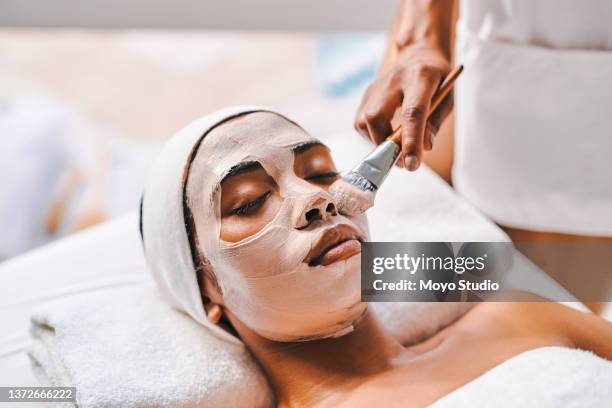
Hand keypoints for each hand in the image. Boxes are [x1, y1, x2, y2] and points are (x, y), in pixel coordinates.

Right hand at [354, 43, 452, 170]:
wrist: (418, 54)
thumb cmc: (437, 80)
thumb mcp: (447, 98)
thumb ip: (435, 122)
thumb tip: (423, 148)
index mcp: (421, 77)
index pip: (413, 113)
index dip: (411, 141)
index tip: (412, 165)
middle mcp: (394, 79)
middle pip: (377, 116)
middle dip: (386, 145)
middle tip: (401, 161)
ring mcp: (376, 86)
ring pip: (364, 121)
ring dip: (378, 142)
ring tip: (395, 148)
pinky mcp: (367, 94)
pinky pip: (360, 122)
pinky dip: (371, 136)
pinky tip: (385, 136)